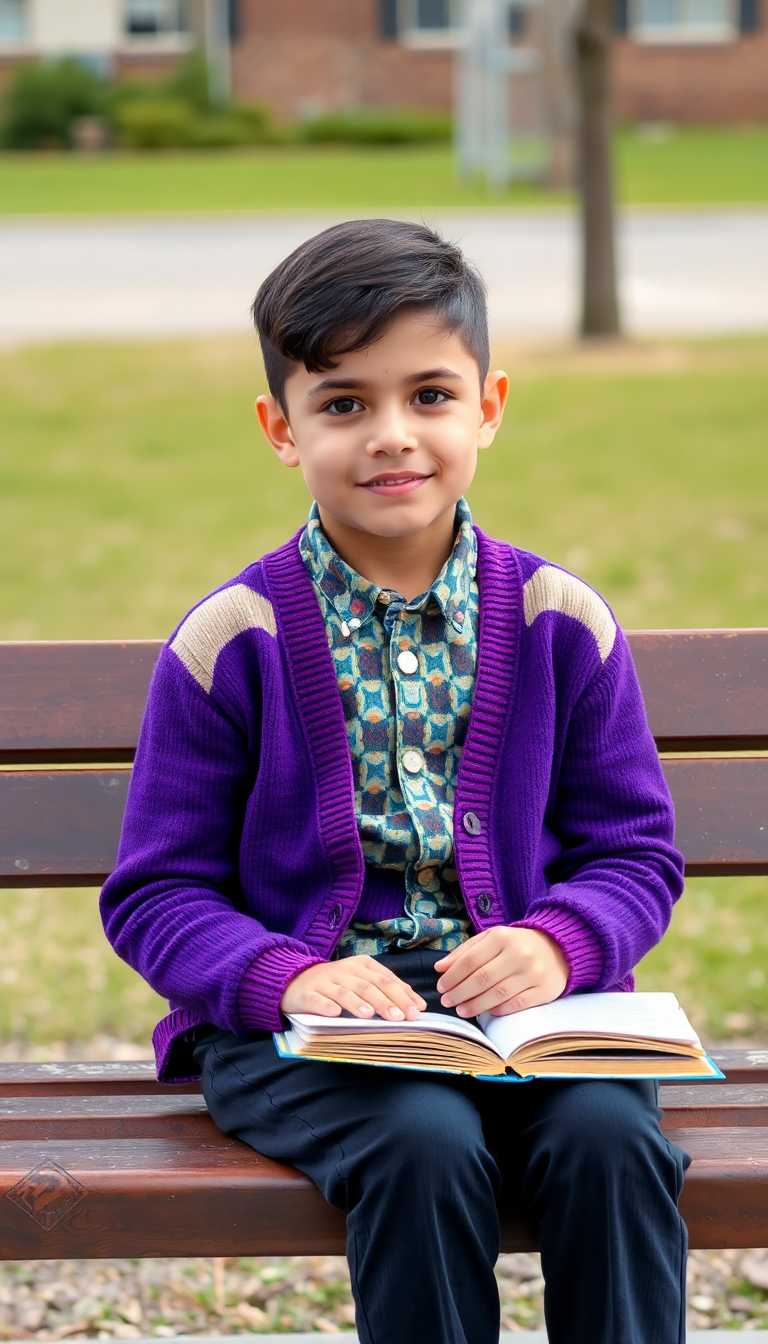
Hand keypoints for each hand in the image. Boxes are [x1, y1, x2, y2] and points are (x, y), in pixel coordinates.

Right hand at [280, 955, 426, 1021]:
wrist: (296, 979)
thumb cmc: (337, 983)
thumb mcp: (363, 980)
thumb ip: (388, 989)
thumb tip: (417, 1005)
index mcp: (362, 964)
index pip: (386, 979)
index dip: (402, 994)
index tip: (416, 1011)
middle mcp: (344, 970)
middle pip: (368, 986)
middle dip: (386, 1001)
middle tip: (400, 1018)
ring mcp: (325, 982)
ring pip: (344, 992)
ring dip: (357, 1004)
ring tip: (370, 1015)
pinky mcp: (307, 994)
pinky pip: (316, 1000)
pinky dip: (325, 1006)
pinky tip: (334, 1013)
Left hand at [434, 926, 568, 1017]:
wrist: (559, 948)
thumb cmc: (517, 944)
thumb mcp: (491, 939)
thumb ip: (465, 951)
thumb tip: (440, 968)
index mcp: (502, 937)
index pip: (470, 960)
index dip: (452, 976)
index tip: (441, 987)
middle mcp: (519, 954)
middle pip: (482, 978)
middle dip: (460, 993)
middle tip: (447, 1002)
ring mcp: (533, 973)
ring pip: (498, 994)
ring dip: (476, 1005)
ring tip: (462, 1010)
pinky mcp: (544, 990)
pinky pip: (517, 1004)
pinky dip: (499, 1010)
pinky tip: (488, 1012)